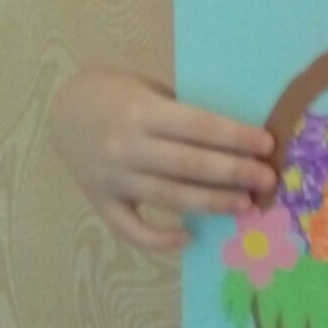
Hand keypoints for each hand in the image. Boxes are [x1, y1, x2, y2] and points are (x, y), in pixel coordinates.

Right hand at [49, 67, 276, 251]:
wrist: (60, 110)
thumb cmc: (116, 94)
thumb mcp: (148, 89)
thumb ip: (181, 113)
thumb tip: (233, 138)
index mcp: (142, 111)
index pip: (198, 126)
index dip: (235, 137)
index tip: (266, 145)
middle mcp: (127, 146)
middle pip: (190, 164)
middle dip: (234, 172)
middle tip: (267, 179)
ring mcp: (112, 178)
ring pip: (170, 197)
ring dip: (212, 203)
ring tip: (245, 205)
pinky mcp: (100, 202)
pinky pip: (131, 228)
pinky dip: (158, 238)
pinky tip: (188, 237)